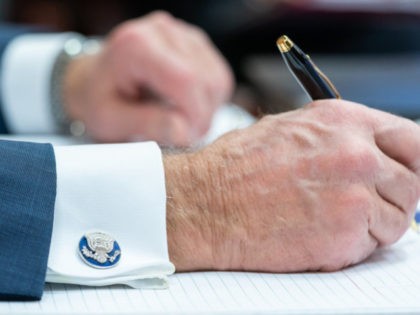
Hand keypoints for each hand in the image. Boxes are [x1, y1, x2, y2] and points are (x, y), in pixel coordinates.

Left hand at [63, 11, 232, 144]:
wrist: (95, 80)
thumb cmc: (99, 100)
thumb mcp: (110, 120)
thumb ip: (146, 124)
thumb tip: (183, 132)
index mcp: (136, 45)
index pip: (186, 80)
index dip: (195, 115)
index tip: (186, 138)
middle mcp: (162, 30)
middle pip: (207, 80)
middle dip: (202, 116)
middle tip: (184, 136)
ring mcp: (182, 33)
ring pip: (218, 79)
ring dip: (208, 109)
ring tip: (183, 122)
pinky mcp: (195, 42)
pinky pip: (219, 76)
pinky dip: (210, 99)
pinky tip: (188, 107)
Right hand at [164, 100, 419, 271]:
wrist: (206, 203)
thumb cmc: (236, 168)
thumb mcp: (289, 129)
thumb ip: (337, 137)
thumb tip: (368, 150)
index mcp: (343, 122)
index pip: (413, 140)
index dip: (410, 161)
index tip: (402, 175)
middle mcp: (357, 154)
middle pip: (411, 182)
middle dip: (391, 197)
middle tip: (363, 204)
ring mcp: (355, 195)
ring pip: (398, 218)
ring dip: (373, 224)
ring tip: (330, 220)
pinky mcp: (346, 234)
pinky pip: (373, 245)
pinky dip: (354, 245)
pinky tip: (318, 234)